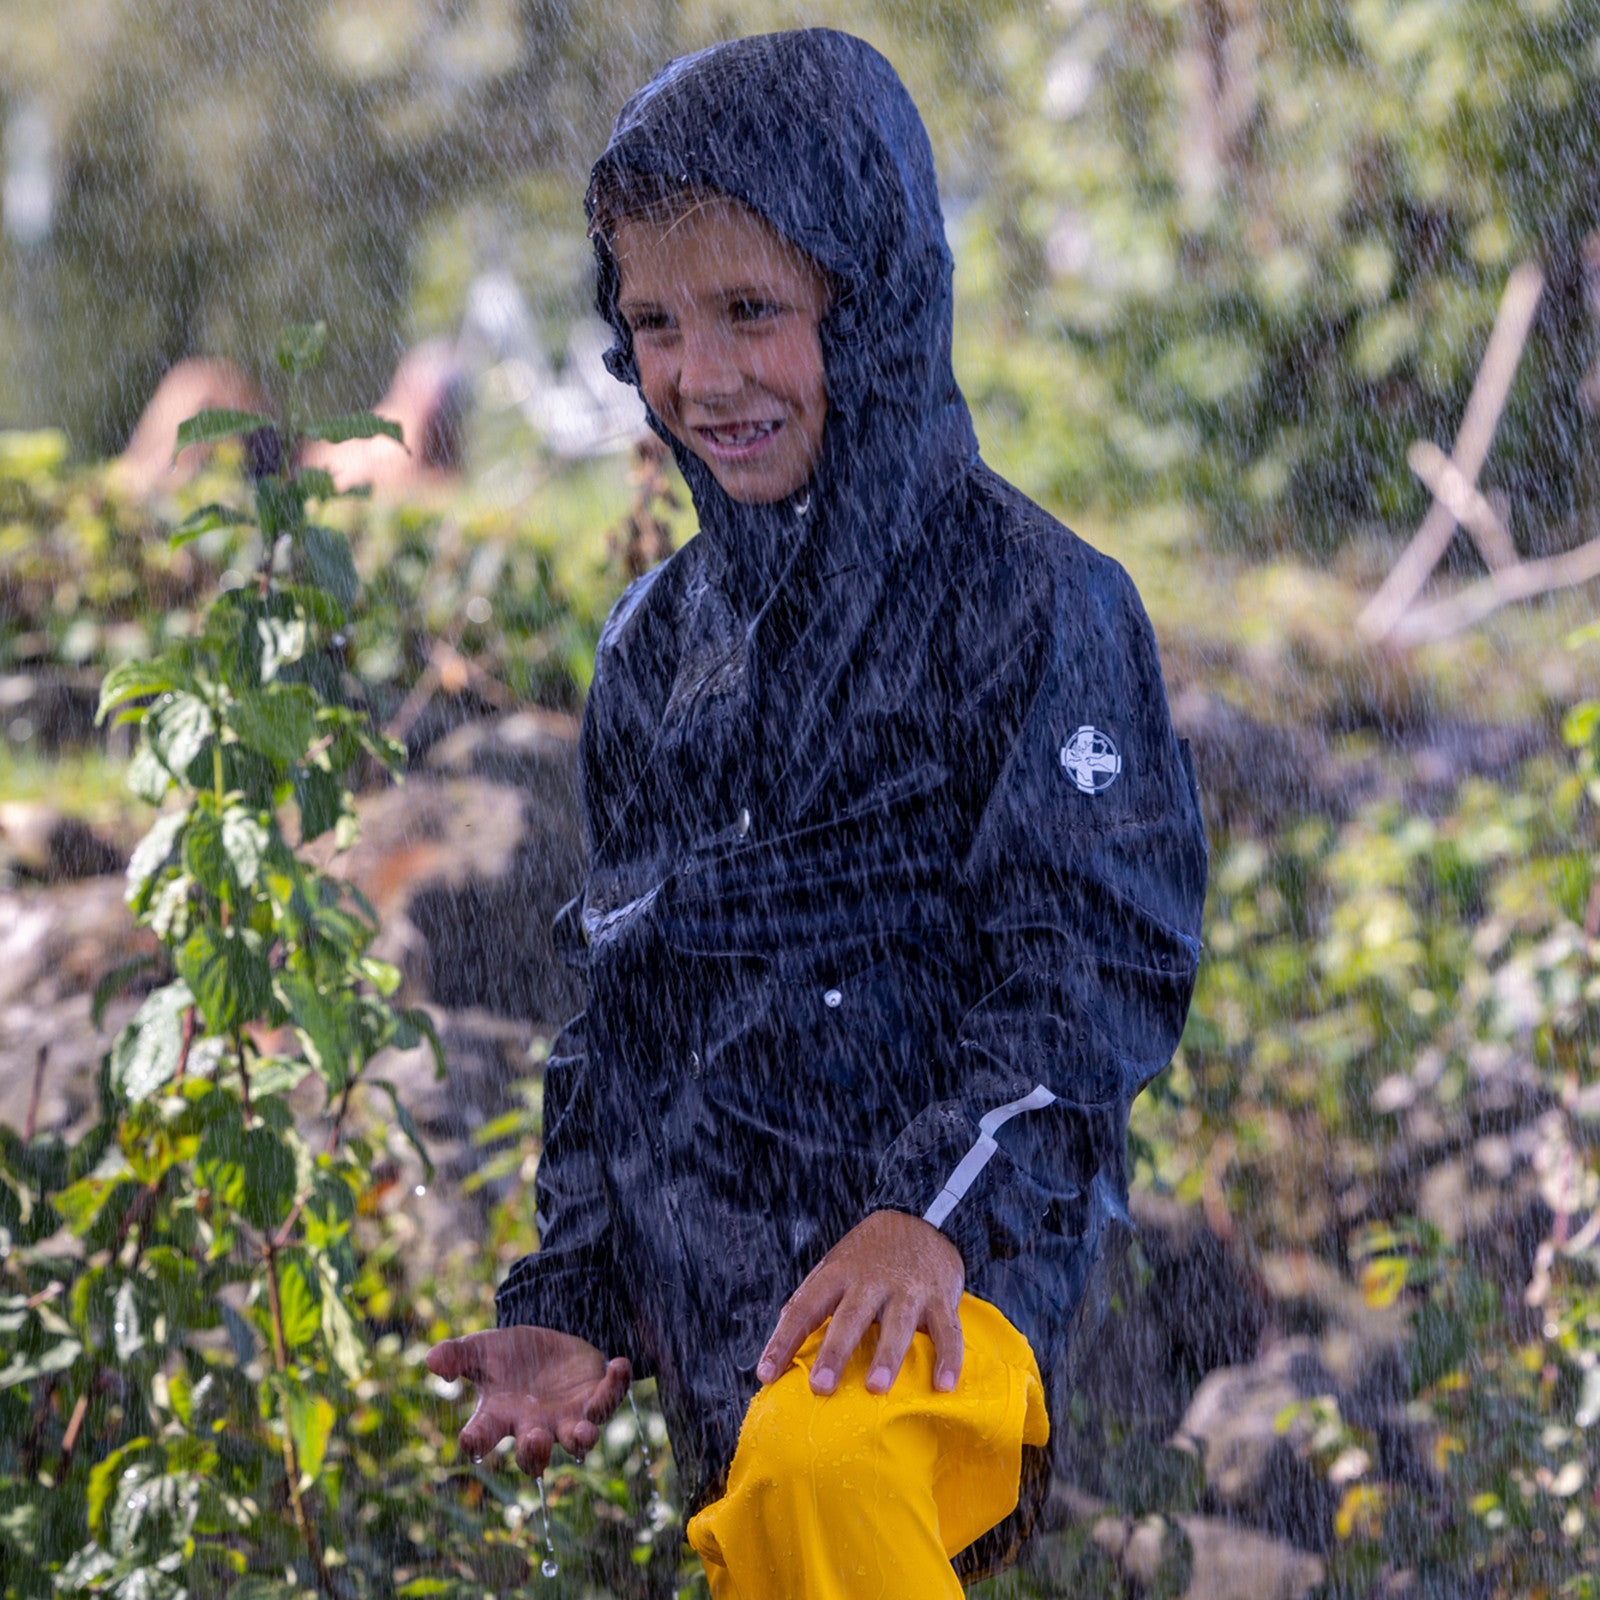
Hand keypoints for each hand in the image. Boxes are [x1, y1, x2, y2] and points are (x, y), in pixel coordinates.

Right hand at [425, 1325, 631, 1476]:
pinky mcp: (594, 1400)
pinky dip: (616, 1385)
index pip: (482, 1437)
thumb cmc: (509, 1357)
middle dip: (533, 1452)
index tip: (469, 1439)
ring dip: (581, 1439)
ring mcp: (567, 1419)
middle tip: (534, 1439)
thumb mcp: (482, 1349)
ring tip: (585, 1433)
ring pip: (576, 1441)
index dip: (475, 1441)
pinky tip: (619, 1364)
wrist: (546, 1348)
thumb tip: (431, 1359)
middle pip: (532, 1455)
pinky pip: (608, 1401)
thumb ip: (458, 1356)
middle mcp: (533, 1428)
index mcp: (499, 1418)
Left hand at [756, 1209, 964, 1396]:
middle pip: (851, 1316)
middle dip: (835, 1351)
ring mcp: (908, 1288)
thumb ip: (811, 1294)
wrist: (921, 1220)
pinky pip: (947, 1329)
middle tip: (820, 1386)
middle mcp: (871, 1280)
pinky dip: (948, 1357)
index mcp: (839, 1273)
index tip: (766, 1374)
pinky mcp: (940, 1296)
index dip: (784, 1340)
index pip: (805, 1307)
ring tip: (876, 1386)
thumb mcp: (835, 1264)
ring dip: (888, 1354)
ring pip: (898, 1322)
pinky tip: (944, 1384)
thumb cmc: (869, 1256)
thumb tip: (781, 1327)